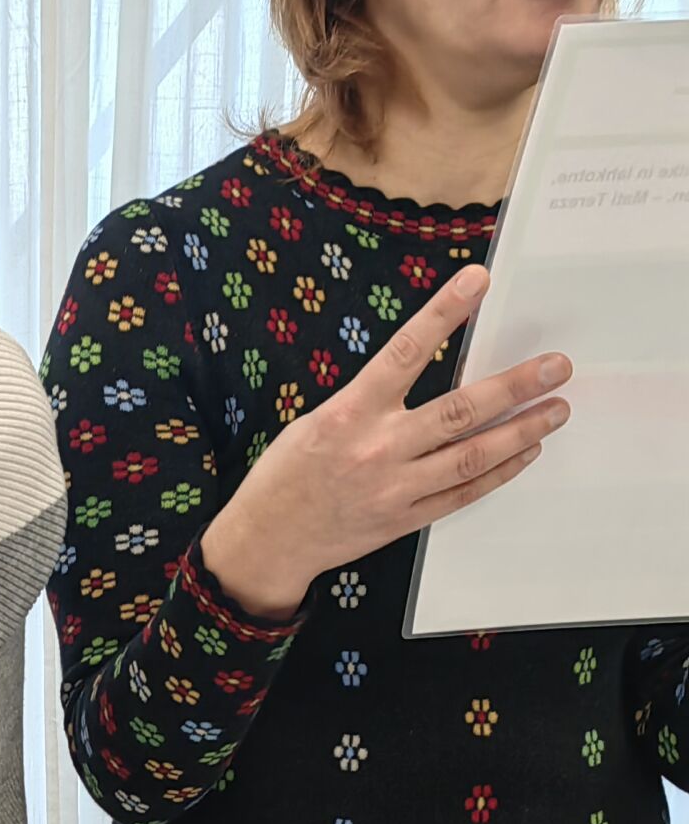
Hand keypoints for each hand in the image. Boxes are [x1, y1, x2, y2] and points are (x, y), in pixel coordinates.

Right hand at [199, 265, 570, 620]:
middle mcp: (378, 449)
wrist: (267, 542)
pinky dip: (498, 472)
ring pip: (472, 455)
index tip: (478, 281)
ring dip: (521, 431)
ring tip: (557, 410)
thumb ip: (369, 400)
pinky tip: (525, 452)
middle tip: (557, 367)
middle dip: (515, 386)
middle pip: (460, 411)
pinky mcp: (404, 520)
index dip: (443, 313)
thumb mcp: (316, 421)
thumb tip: (420, 371)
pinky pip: (463, 494)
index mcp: (349, 414)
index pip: (404, 352)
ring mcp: (395, 488)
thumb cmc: (286, 475)